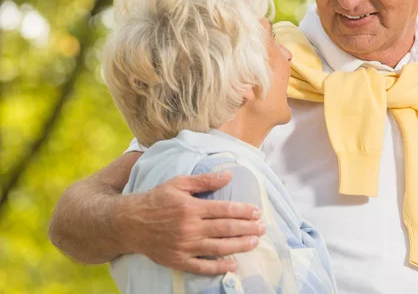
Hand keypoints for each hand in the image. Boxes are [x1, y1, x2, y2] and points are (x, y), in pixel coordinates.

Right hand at [114, 170, 265, 274]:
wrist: (129, 223)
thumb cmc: (156, 200)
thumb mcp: (178, 183)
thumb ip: (204, 180)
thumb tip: (228, 175)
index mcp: (191, 207)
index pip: (224, 209)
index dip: (243, 211)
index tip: (257, 212)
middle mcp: (190, 227)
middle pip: (226, 229)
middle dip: (247, 228)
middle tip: (263, 228)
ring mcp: (185, 246)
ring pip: (218, 247)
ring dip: (239, 245)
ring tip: (254, 242)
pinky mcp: (178, 260)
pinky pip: (202, 266)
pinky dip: (219, 267)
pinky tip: (233, 265)